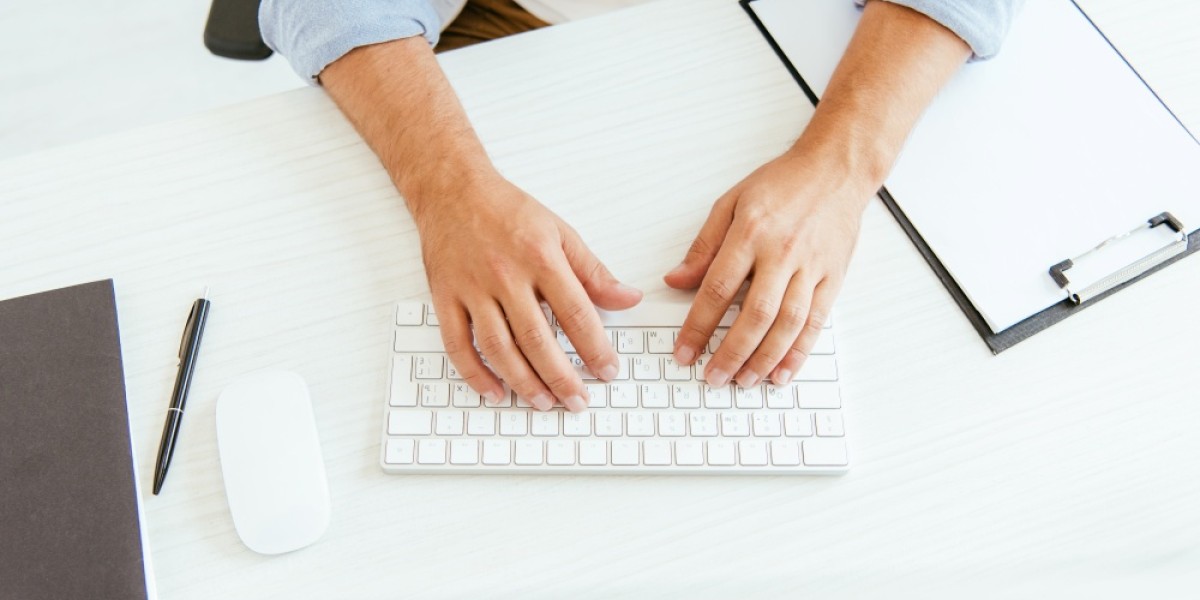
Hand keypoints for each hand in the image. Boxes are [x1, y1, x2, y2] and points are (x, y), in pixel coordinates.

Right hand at [416, 174, 641, 411]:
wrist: (452, 189)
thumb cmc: (508, 211)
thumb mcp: (560, 233)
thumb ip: (593, 271)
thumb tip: (628, 299)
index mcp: (540, 257)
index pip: (575, 313)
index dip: (595, 347)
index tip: (608, 371)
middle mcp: (505, 275)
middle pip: (537, 338)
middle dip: (561, 376)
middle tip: (578, 400)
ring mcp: (472, 288)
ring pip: (499, 347)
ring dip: (523, 381)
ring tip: (544, 402)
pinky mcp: (445, 297)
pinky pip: (458, 344)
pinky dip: (475, 374)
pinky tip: (494, 392)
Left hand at [664, 148, 871, 386]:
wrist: (836, 169)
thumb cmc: (783, 183)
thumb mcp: (731, 203)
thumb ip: (703, 246)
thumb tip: (676, 280)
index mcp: (751, 233)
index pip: (717, 289)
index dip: (698, 326)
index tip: (684, 351)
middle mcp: (782, 253)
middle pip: (755, 315)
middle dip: (732, 352)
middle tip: (714, 377)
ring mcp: (812, 267)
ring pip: (788, 324)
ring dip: (765, 359)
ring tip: (745, 381)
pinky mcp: (834, 277)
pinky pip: (816, 322)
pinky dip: (800, 351)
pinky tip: (783, 371)